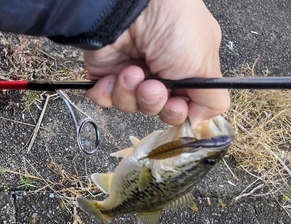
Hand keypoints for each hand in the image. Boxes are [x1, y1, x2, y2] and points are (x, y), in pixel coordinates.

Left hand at [84, 0, 229, 128]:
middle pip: (156, 108)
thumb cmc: (173, 25)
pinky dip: (107, 93)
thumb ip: (212, 99)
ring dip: (131, 94)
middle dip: (153, 102)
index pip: (183, 104)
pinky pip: (105, 99)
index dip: (178, 111)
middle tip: (151, 87)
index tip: (176, 104)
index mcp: (186, 66)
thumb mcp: (205, 64)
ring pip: (130, 106)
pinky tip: (112, 77)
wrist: (130, 8)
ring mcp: (131, 71)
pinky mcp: (105, 72)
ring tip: (131, 72)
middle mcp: (158, 70)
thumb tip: (201, 120)